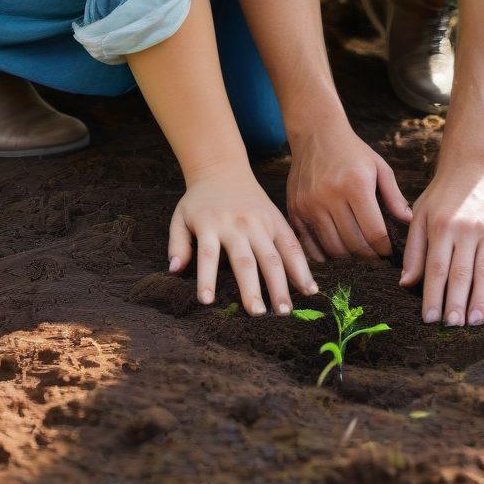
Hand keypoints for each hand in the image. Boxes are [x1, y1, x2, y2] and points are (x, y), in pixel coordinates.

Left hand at [168, 163, 317, 314]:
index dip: (207, 278)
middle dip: (252, 288)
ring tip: (284, 310)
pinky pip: (292, 246)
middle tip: (257, 314)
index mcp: (211, 224)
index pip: (208, 254)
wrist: (223, 169)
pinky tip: (309, 289)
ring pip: (272, 256)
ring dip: (280, 284)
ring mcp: (260, 223)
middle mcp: (237, 224)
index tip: (207, 301)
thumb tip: (174, 271)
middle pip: (246, 260)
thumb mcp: (180, 218)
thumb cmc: (199, 202)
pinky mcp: (277, 221)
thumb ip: (177, 244)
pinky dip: (302, 268)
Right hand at [287, 124, 411, 260]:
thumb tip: (409, 221)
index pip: (373, 232)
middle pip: (353, 244)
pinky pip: (310, 244)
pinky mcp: (295, 210)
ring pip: (332, 248)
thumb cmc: (352, 151)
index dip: (384, 248)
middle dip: (369, 256)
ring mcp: (309, 205)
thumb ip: (394, 196)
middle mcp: (330, 196)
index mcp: (355, 185)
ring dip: (348, 257)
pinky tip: (336, 250)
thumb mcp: (379, 167)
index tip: (388, 252)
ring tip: (358, 253)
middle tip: (376, 257)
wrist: (316, 134)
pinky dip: (324, 254)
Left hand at [400, 165, 483, 325]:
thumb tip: (406, 284)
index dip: (434, 295)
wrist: (472, 168)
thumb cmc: (440, 197)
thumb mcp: (419, 217)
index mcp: (444, 226)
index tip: (430, 320)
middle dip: (458, 303)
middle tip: (454, 327)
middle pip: (464, 273)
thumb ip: (413, 251)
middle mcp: (470, 229)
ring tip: (478, 322)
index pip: (438, 268)